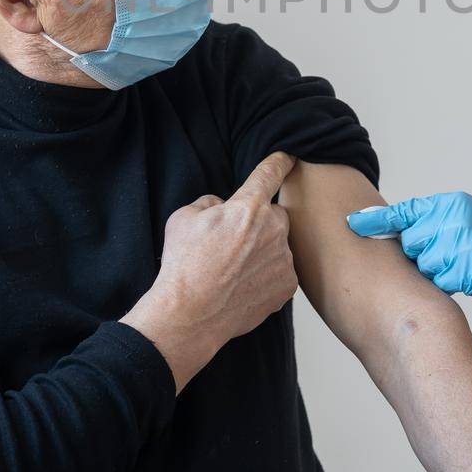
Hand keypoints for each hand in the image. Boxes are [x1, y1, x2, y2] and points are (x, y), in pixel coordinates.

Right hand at [123, 152, 298, 389]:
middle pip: (274, 215)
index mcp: (248, 207)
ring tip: (234, 269)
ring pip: (278, 245)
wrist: (190, 314)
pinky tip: (244, 285)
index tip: (288, 157)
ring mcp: (283, 260)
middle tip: (233, 242)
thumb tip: (223, 207)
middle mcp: (273, 230)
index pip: (270, 174)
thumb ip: (211, 203)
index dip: (279, 162)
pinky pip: (281, 271)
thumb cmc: (184, 264)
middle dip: (258, 223)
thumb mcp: (184, 217)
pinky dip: (267, 274)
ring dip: (263, 251)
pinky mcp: (286, 286)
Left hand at [346, 192, 471, 299]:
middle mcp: (452, 223)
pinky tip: (471, 272)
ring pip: (426, 268)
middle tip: (448, 249)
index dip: (375, 222)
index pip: (405, 213)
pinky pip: (444, 283)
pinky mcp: (469, 274)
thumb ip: (431, 217)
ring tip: (463, 260)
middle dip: (423, 252)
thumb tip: (392, 230)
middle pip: (412, 246)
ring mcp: (460, 249)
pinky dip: (453, 282)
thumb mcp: (464, 211)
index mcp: (448, 205)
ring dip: (437, 269)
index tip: (351, 224)